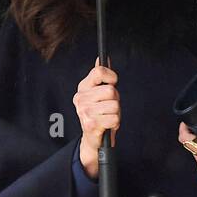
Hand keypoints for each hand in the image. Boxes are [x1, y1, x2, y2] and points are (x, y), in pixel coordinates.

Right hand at [73, 62, 118, 179]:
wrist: (93, 139)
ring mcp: (84, 111)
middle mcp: (80, 98)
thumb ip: (102, 76)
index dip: (111, 76)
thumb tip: (103, 57)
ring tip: (108, 116)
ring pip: (114, 105)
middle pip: (111, 90)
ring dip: (116, 112)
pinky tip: (107, 125)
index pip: (98, 72)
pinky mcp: (91, 124)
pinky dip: (115, 123)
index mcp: (83, 87)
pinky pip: (115, 118)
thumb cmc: (100, 113)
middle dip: (116, 99)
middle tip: (109, 106)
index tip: (113, 82)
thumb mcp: (100, 93)